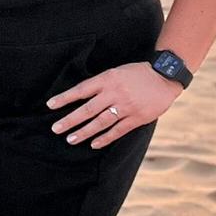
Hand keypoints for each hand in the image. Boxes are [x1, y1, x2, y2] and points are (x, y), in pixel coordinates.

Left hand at [48, 62, 181, 147]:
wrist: (165, 76)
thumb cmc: (137, 73)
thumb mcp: (116, 72)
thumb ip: (101, 84)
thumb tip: (81, 96)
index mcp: (108, 79)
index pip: (81, 90)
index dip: (65, 98)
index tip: (50, 105)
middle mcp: (115, 93)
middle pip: (88, 109)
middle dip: (70, 120)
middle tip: (56, 128)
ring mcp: (126, 107)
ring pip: (101, 122)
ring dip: (84, 132)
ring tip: (70, 139)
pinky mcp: (137, 118)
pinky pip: (118, 130)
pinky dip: (105, 138)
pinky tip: (93, 144)